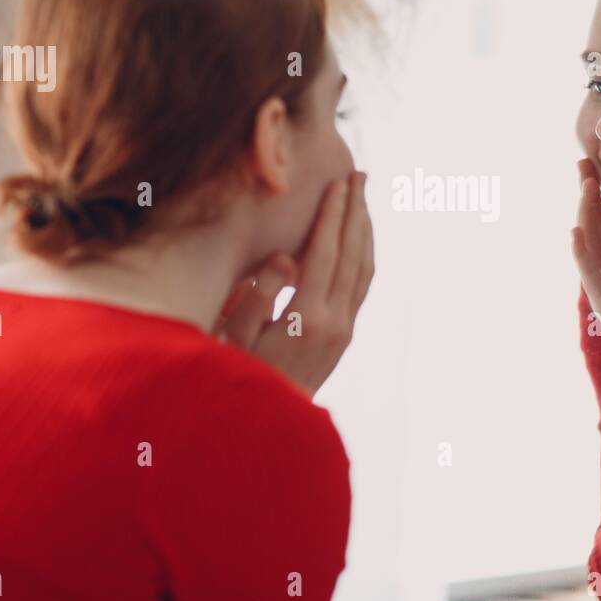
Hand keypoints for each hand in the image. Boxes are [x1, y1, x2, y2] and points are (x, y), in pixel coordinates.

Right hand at [214, 171, 373, 395]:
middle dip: (356, 211)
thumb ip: (258, 296)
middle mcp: (334, 322)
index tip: (338, 183)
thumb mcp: (235, 338)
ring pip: (364, 269)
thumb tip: (286, 258)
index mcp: (306, 318)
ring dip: (365, 229)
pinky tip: (360, 236)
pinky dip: (365, 253)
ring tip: (364, 197)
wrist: (266, 424)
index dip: (332, 216)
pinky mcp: (345, 334)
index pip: (324, 254)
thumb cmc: (237, 375)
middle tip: (360, 175)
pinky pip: (362, 285)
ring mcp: (344, 329)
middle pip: (352, 254)